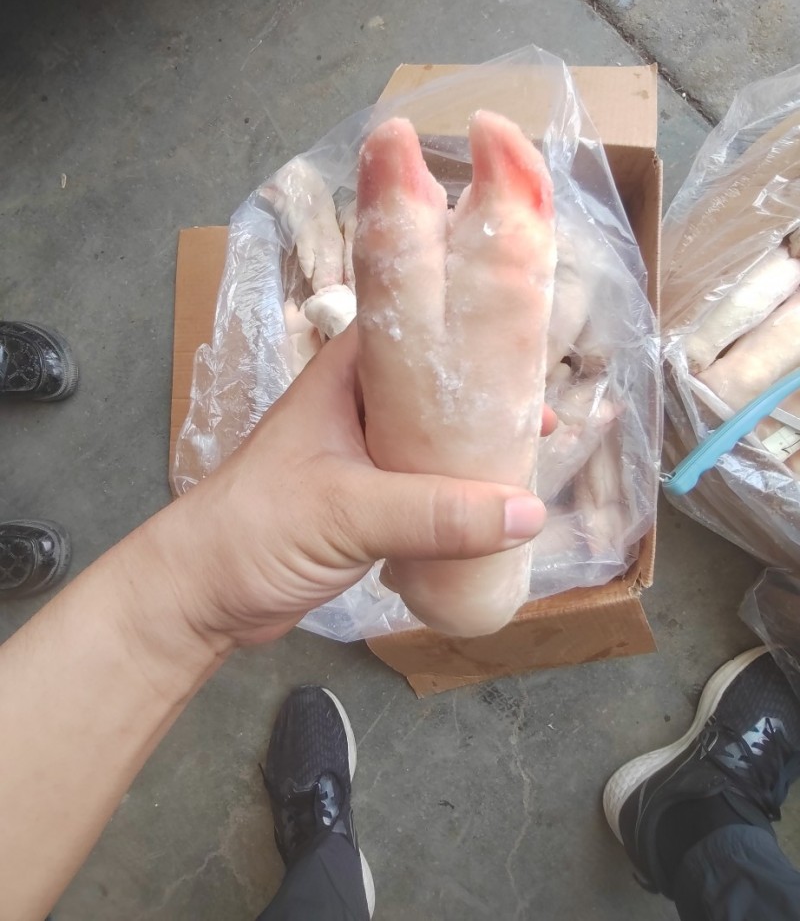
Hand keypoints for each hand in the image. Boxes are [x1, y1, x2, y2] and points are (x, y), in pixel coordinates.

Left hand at [157, 326, 550, 647]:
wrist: (199, 596)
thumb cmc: (257, 528)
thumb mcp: (348, 511)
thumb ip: (435, 513)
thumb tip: (530, 512)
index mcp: (344, 378)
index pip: (413, 329)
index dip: (467, 332)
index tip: (525, 350)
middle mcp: (355, 407)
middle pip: (431, 391)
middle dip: (482, 402)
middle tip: (539, 417)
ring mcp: (358, 457)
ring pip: (429, 443)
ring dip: (471, 454)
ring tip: (528, 462)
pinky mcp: (363, 504)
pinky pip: (422, 489)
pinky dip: (455, 497)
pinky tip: (490, 513)